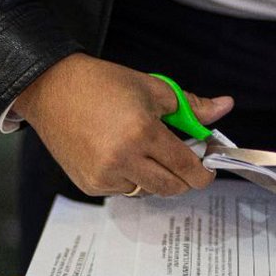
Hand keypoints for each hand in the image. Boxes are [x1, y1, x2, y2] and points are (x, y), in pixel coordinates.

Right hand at [14, 53, 233, 196]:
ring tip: (146, 153)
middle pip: (170, 188)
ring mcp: (104, 175)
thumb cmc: (101, 84)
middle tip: (184, 164)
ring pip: (146, 192)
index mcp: (143, 133)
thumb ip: (191, 106)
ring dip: (155, 178)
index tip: (208, 170)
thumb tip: (224, 107)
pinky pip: (122, 191)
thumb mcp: (152, 87)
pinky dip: (129, 179)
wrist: (51, 89)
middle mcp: (123, 159)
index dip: (203, 173)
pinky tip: (121, 157)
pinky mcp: (89, 184)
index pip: (186, 167)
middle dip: (184, 180)